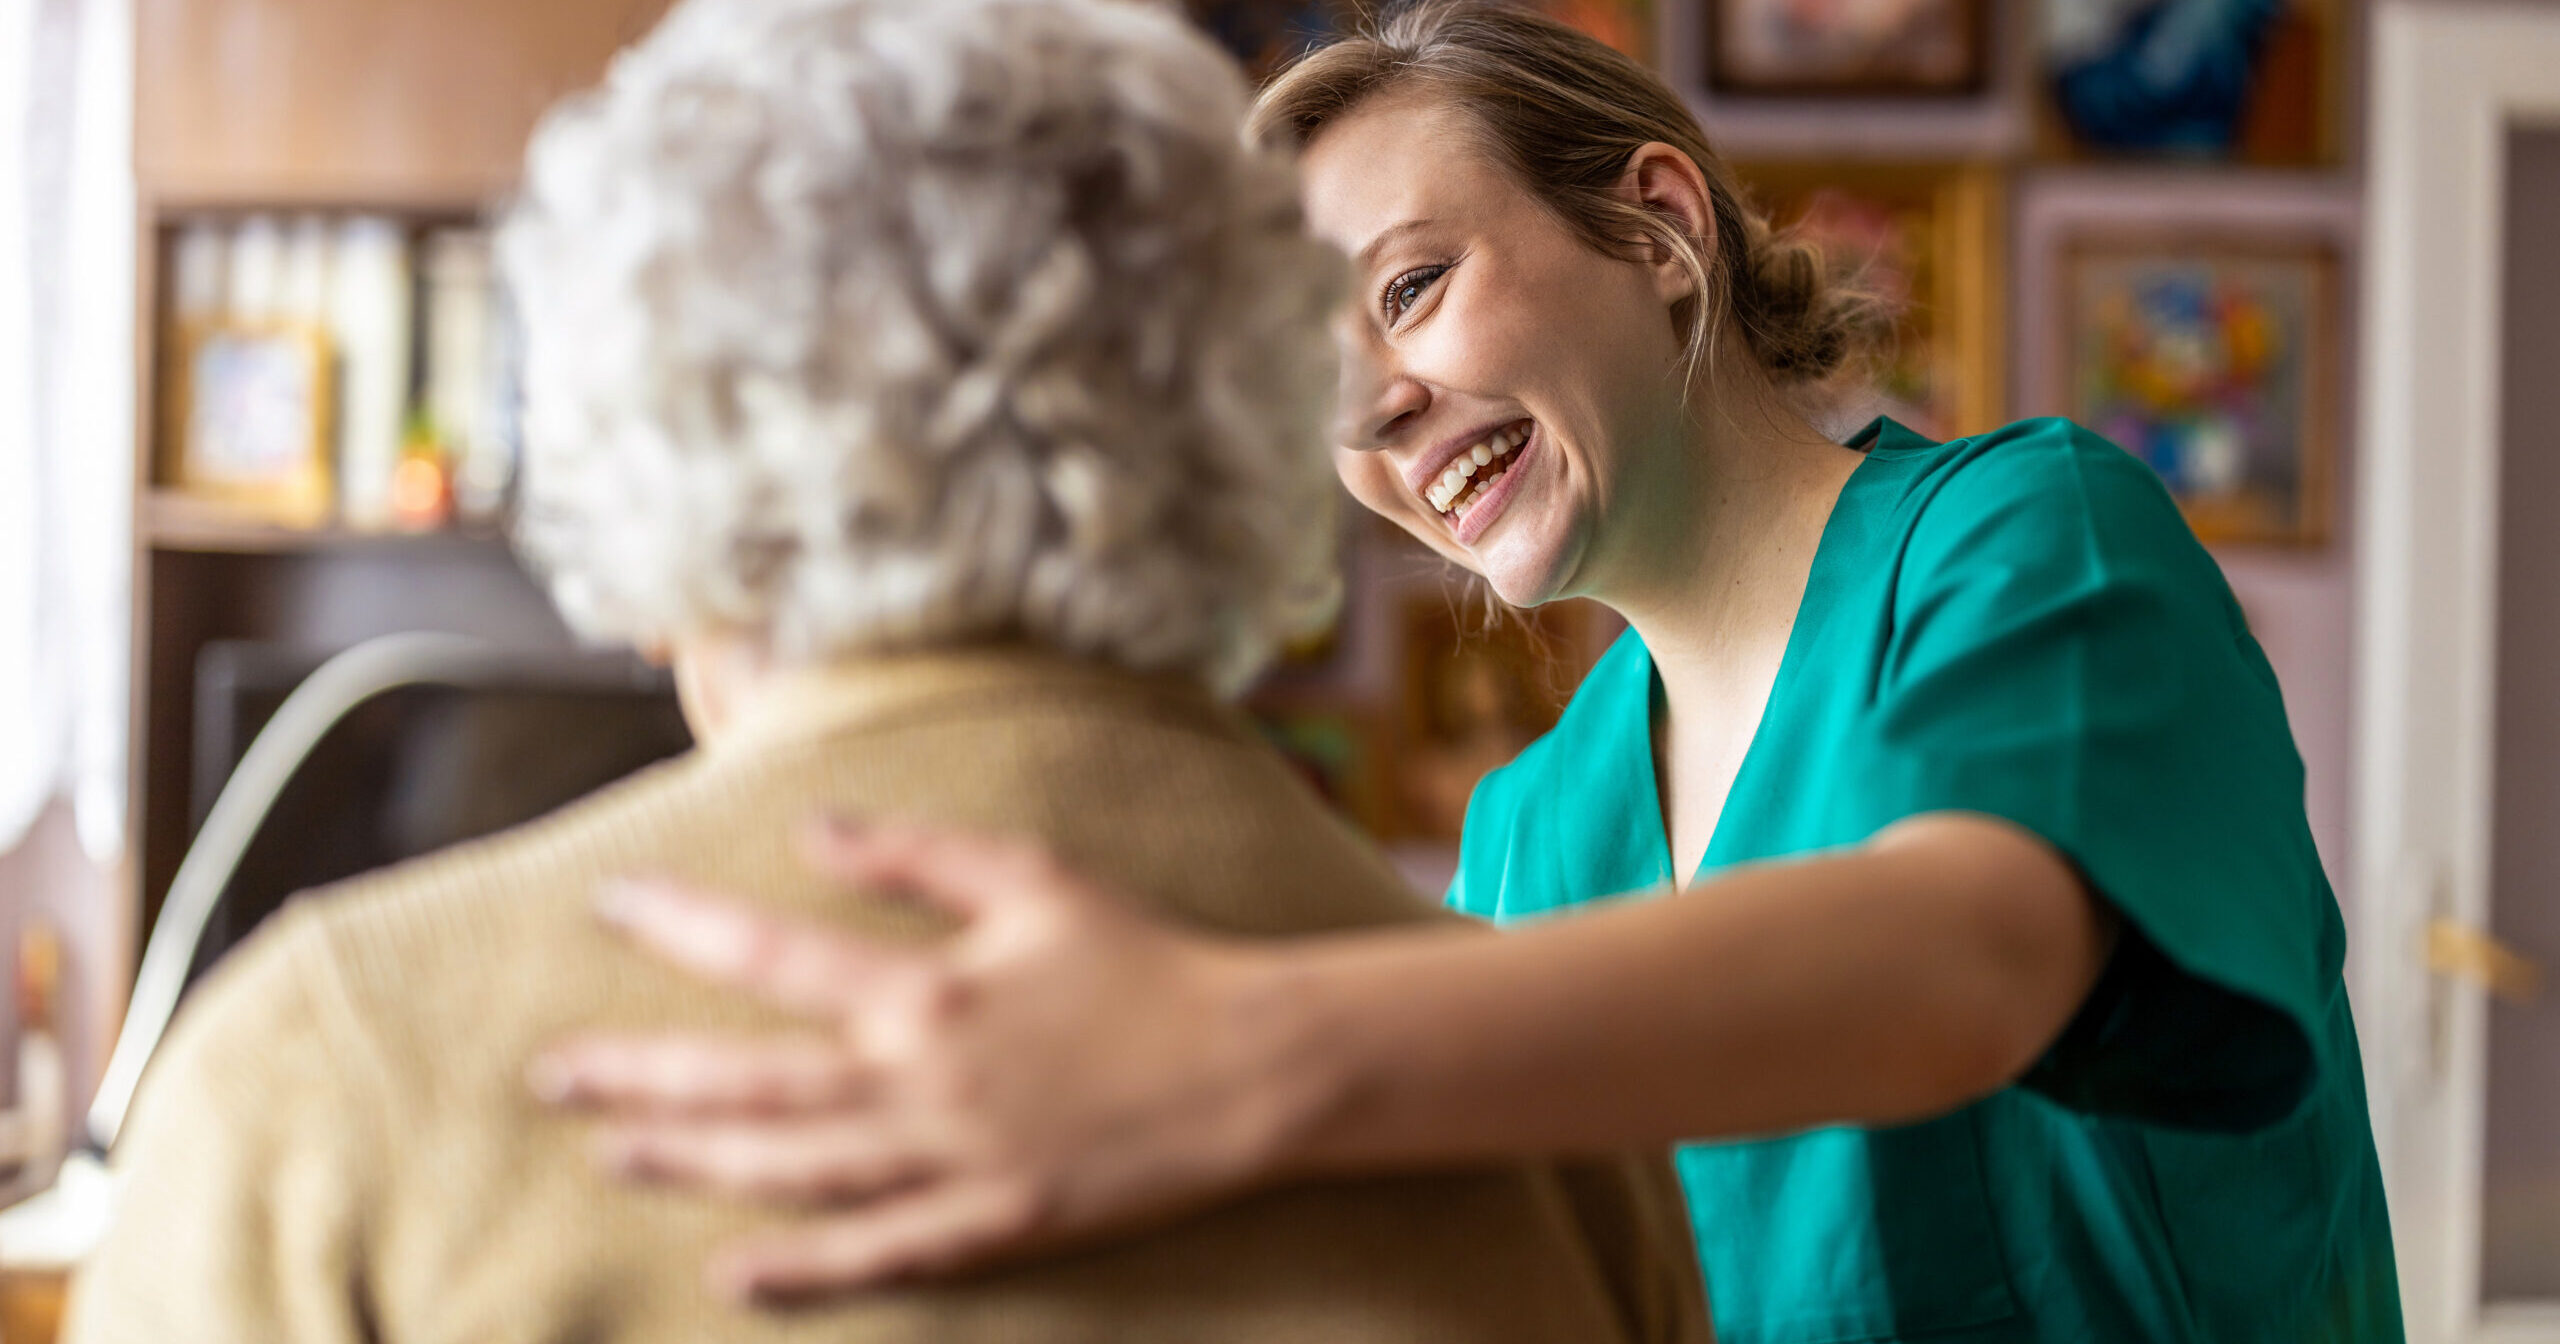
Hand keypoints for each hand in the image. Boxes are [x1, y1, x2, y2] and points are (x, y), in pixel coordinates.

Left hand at [529, 819, 1328, 1301]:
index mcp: (928, 988)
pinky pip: (877, 1255)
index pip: (771, 954)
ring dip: (693, 1162)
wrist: (1249, 1064)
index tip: (610, 902)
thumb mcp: (1033, 877)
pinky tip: (731, 1270)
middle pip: (749, 1082)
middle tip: (553, 1073)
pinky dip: (800, 1270)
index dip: (680, 927)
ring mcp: (951, 1163)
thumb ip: (916, 854)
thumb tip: (812, 828)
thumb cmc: (1144, 960)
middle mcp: (921, 1080)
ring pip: (791, 1170)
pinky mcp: (992, 1225)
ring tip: (613, 1150)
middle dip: (641, 1074)